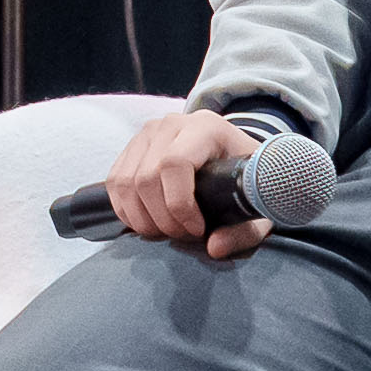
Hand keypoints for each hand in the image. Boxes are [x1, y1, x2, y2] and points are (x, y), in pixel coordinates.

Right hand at [109, 104, 268, 258]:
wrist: (234, 154)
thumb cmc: (246, 180)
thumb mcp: (255, 205)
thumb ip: (242, 231)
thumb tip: (214, 248)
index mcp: (206, 128)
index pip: (173, 164)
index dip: (179, 205)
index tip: (197, 230)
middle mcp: (172, 123)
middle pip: (146, 178)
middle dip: (161, 219)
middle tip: (182, 236)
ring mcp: (148, 133)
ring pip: (125, 183)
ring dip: (141, 219)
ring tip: (166, 232)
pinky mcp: (133, 146)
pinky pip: (115, 182)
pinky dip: (126, 210)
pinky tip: (148, 223)